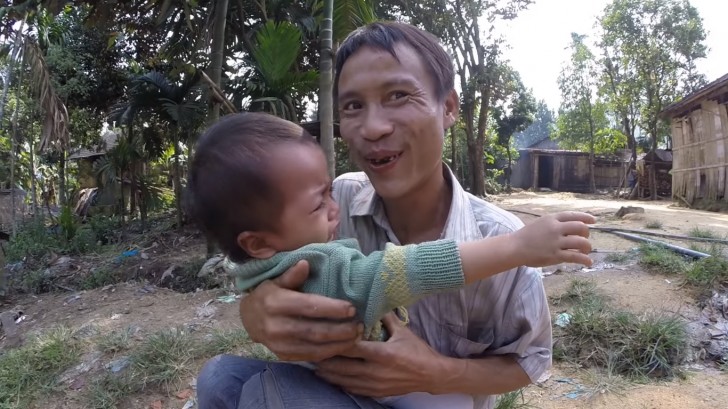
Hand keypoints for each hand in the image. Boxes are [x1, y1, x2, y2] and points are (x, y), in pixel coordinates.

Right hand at [239, 260, 362, 361]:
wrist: (248, 319)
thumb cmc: (268, 295)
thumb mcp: (276, 280)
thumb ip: (292, 274)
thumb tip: (305, 264)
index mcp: (275, 304)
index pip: (308, 307)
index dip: (332, 309)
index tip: (352, 308)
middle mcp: (276, 326)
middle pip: (315, 331)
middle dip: (341, 330)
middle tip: (360, 325)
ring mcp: (279, 344)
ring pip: (315, 347)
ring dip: (339, 344)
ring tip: (357, 336)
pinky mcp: (284, 355)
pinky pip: (311, 356)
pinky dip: (329, 353)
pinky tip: (343, 346)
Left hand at [316, 313, 444, 396]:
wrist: (431, 375)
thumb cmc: (417, 350)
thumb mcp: (403, 331)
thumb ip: (386, 317)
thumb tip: (372, 300)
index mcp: (383, 353)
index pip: (352, 347)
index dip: (336, 341)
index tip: (323, 334)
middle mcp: (376, 371)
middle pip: (343, 366)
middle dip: (326, 359)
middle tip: (311, 350)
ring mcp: (375, 385)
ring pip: (345, 380)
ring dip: (329, 374)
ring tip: (315, 365)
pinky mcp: (376, 393)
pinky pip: (353, 389)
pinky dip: (340, 384)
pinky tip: (331, 378)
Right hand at [513, 211, 594, 266]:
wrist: (515, 247)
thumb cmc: (526, 236)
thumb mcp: (540, 223)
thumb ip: (554, 224)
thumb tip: (570, 227)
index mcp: (551, 219)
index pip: (572, 215)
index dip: (585, 217)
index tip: (593, 221)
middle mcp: (555, 229)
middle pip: (580, 227)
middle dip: (586, 233)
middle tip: (585, 239)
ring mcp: (556, 242)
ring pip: (580, 242)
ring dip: (587, 247)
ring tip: (586, 251)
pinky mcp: (555, 255)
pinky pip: (575, 257)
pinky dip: (584, 260)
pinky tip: (588, 262)